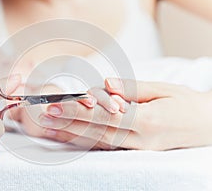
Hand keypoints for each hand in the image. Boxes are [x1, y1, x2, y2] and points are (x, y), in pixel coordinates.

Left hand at [39, 78, 211, 149]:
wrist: (207, 127)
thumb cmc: (187, 106)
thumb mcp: (164, 90)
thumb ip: (132, 88)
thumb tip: (105, 84)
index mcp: (147, 122)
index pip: (103, 116)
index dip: (76, 111)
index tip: (54, 106)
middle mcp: (139, 140)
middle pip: (95, 131)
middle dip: (66, 124)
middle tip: (41, 116)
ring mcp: (137, 149)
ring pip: (97, 142)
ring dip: (71, 135)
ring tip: (48, 129)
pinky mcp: (135, 151)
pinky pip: (106, 146)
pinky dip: (85, 141)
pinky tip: (70, 137)